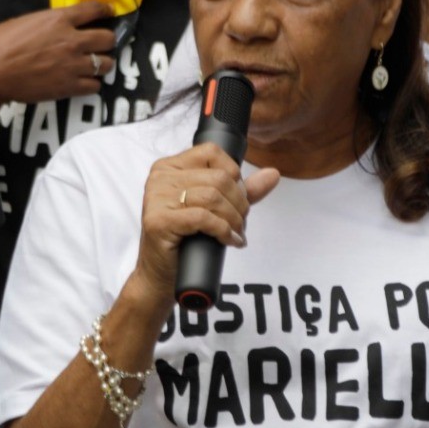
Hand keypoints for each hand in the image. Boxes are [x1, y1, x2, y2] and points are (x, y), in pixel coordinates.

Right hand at [0, 1, 115, 105]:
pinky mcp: (69, 87)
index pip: (93, 9)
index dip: (106, 9)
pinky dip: (92, 84)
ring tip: (94, 65)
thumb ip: (48, 22)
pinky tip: (84, 82)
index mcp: (59, 19)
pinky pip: (95, 86)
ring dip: (101, 64)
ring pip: (106, 64)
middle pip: (108, 38)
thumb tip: (58, 25)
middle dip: (107, 40)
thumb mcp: (25, 21)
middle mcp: (72, 40)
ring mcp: (73, 65)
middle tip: (101, 44)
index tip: (110, 12)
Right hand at [125, 143, 279, 310]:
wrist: (161, 275)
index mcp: (169, 167)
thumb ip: (243, 190)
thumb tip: (272, 174)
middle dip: (239, 203)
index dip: (234, 175)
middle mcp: (160, 177)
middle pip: (217, 177)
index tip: (238, 198)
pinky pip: (203, 217)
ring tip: (236, 233)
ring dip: (234, 219)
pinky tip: (228, 240)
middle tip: (241, 222)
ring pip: (213, 197)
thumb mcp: (215, 209)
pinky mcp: (158, 221)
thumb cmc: (186, 240)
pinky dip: (223, 230)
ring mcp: (156, 198)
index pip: (212, 152)